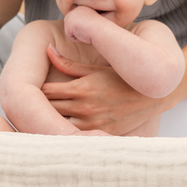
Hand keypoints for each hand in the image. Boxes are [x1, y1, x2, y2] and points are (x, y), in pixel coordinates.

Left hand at [42, 45, 174, 133]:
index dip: (38, 90)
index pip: (46, 92)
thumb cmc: (122, 79)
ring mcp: (92, 125)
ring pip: (60, 124)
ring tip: (49, 114)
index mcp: (81, 89)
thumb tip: (47, 50)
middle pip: (49, 108)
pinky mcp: (99, 136)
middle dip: (42, 105)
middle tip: (36, 102)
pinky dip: (68, 131)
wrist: (152, 96)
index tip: (35, 88)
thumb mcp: (96, 69)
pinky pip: (75, 136)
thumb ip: (68, 64)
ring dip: (54, 119)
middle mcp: (85, 109)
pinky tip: (66, 127)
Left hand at [63, 6, 101, 44]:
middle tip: (88, 29)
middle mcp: (75, 10)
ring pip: (69, 30)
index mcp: (82, 8)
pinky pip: (70, 36)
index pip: (76, 21)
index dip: (83, 27)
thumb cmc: (100, 28)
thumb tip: (77, 27)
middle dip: (78, 30)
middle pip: (70, 25)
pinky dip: (76, 38)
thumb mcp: (91, 22)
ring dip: (77, 34)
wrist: (101, 30)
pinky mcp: (68, 24)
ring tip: (86, 30)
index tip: (91, 27)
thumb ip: (84, 21)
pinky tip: (83, 33)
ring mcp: (70, 16)